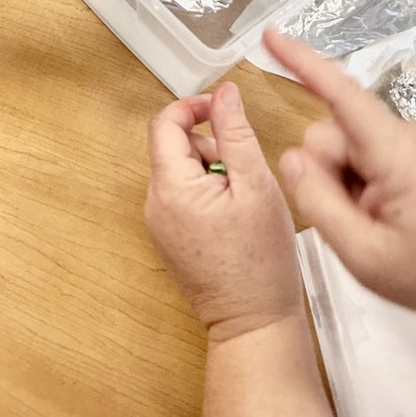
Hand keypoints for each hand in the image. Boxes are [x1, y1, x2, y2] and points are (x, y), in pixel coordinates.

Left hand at [145, 81, 301, 340]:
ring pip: (182, 172)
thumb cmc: (261, 261)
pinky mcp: (170, 238)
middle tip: (247, 170)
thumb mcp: (257, 184)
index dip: (195, 106)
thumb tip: (225, 92)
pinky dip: (209, 193)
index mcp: (170, 187)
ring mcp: (160, 224)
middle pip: (175, 147)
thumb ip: (236, 132)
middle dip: (212, 146)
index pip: (166, 123)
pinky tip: (236, 217)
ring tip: (245, 199)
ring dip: (213, 170)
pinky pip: (184, 197)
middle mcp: (155, 204)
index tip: (225, 108)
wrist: (255, 324)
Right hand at [267, 29, 415, 341]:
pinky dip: (355, 185)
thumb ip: (318, 202)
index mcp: (395, 154)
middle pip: (329, 132)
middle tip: (350, 221)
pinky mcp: (411, 155)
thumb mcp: (363, 254)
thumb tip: (291, 157)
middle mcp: (403, 136)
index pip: (340, 94)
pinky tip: (377, 217)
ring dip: (340, 184)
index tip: (271, 36)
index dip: (301, 62)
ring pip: (342, 147)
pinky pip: (361, 156)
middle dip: (323, 172)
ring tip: (370, 224)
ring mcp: (409, 144)